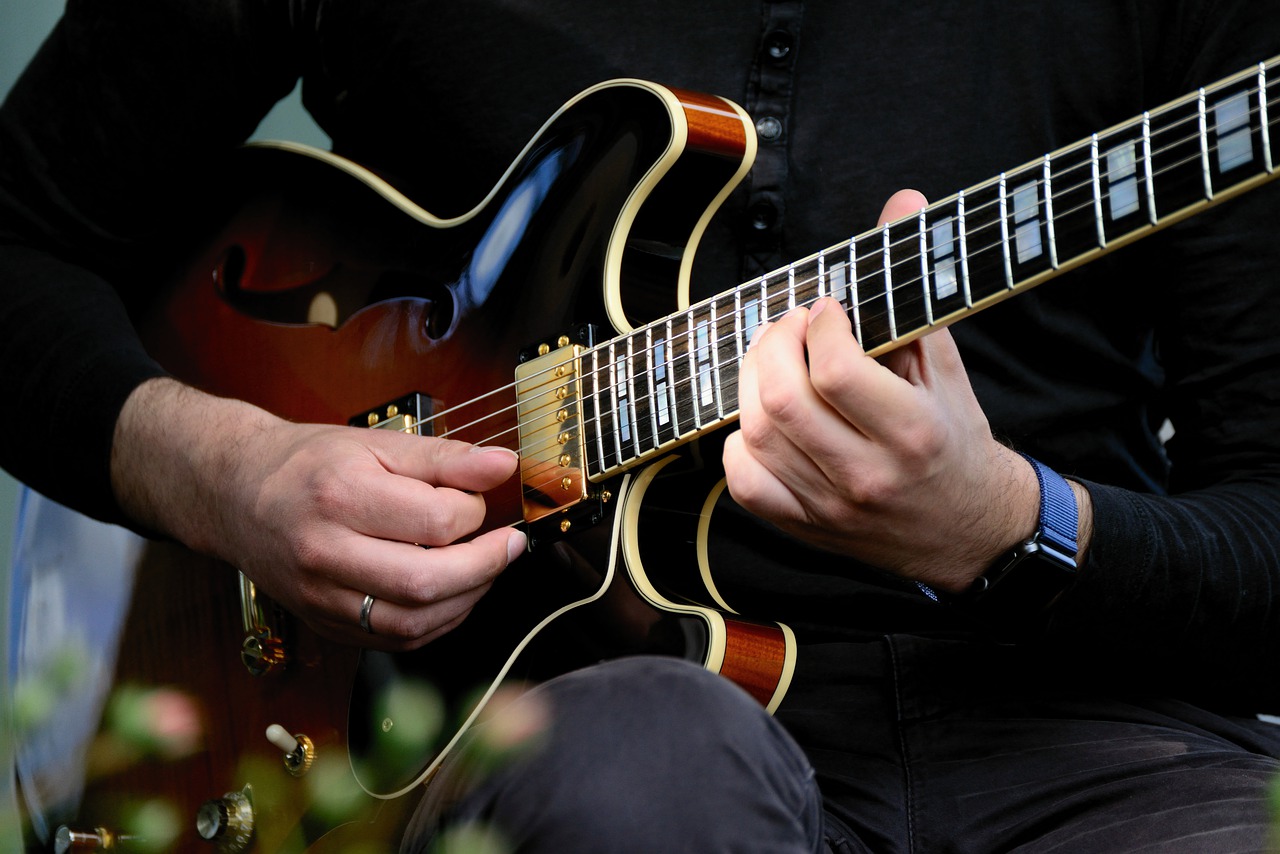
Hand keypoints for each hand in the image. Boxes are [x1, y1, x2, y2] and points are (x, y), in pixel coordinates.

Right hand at [111, 378, 524, 649]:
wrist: (236, 494)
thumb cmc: (309, 463)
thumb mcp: (377, 443)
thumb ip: (445, 457)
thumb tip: (504, 465)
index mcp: (340, 496)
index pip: (436, 521)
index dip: (476, 512)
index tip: (481, 500)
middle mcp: (326, 553)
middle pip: (427, 582)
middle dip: (486, 566)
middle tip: (508, 545)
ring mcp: (322, 597)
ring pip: (415, 621)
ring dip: (467, 598)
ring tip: (484, 567)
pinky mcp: (325, 624)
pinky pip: (396, 639)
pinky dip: (438, 621)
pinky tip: (452, 593)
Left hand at [723, 190, 1056, 592]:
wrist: (969, 533)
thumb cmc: (955, 441)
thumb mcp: (947, 366)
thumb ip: (914, 288)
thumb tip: (902, 200)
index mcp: (912, 432)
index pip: (836, 369)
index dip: (818, 324)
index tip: (826, 310)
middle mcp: (867, 475)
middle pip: (782, 401)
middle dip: (772, 346)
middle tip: (789, 328)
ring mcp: (830, 505)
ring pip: (756, 435)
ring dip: (753, 384)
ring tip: (776, 363)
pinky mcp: (804, 525)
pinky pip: (745, 483)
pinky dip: (741, 443)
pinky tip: (765, 420)